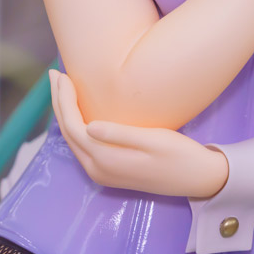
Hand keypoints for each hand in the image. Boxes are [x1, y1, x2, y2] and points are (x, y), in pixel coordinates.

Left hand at [49, 70, 228, 197]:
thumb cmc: (179, 154)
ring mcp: (101, 174)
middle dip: (59, 102)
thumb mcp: (152, 140)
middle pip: (67, 132)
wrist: (197, 179)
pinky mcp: (108, 173)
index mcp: (106, 160)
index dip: (64, 99)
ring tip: (63, 88)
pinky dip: (75, 126)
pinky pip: (82, 147)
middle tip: (55, 74)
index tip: (62, 74)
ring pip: (72, 140)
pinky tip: (78, 112)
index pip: (73, 125)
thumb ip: (119, 135)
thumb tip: (88, 127)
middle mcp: (97, 170)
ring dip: (65, 113)